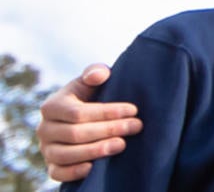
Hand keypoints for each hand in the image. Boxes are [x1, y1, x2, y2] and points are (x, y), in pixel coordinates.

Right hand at [38, 64, 139, 182]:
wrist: (81, 120)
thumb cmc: (89, 98)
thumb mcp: (90, 83)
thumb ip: (95, 73)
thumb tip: (100, 74)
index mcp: (51, 106)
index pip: (78, 112)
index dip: (107, 112)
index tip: (133, 110)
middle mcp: (44, 129)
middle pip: (75, 133)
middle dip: (109, 130)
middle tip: (136, 126)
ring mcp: (47, 149)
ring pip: (66, 154)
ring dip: (96, 151)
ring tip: (122, 144)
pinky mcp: (52, 166)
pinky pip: (58, 173)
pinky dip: (74, 172)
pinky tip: (94, 168)